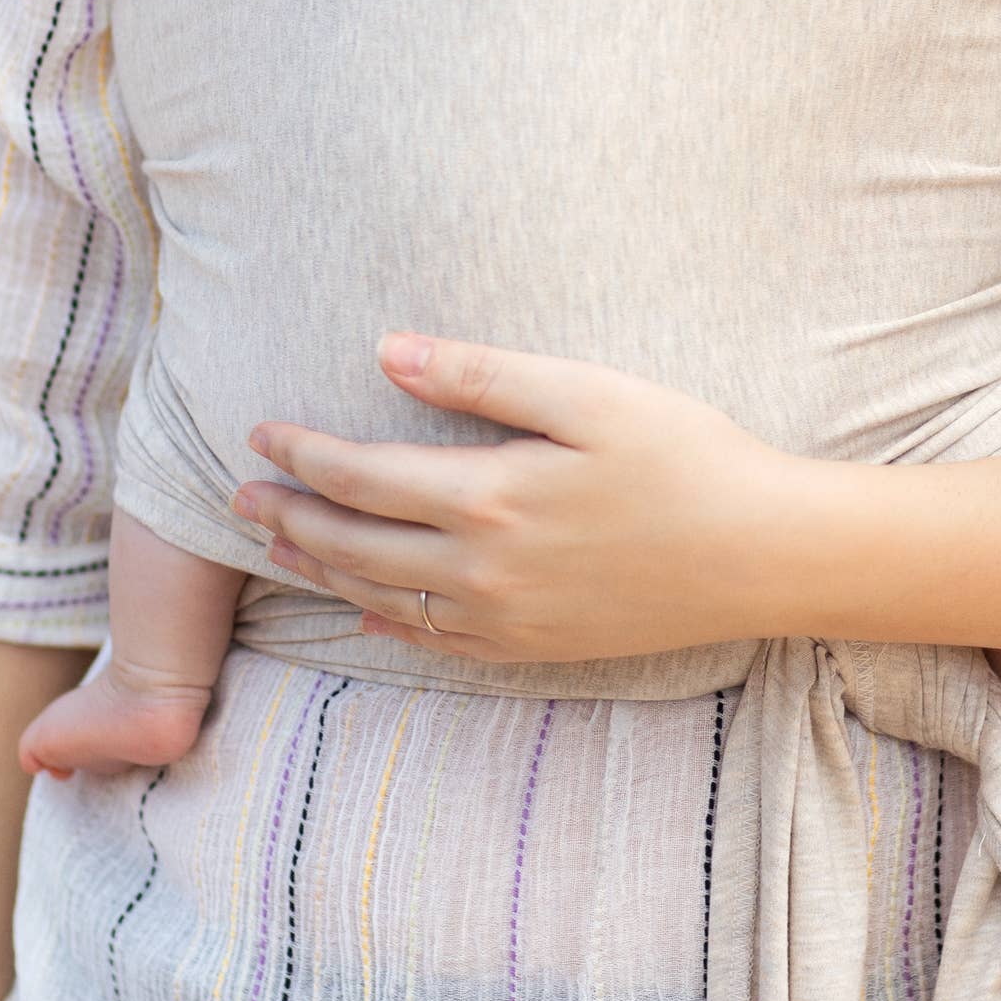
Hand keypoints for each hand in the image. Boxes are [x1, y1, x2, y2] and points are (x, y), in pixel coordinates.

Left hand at [232, 335, 805, 661]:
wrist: (762, 554)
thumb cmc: (685, 456)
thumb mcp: (587, 393)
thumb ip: (482, 375)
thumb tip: (387, 353)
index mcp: (487, 497)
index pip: (358, 478)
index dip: (299, 456)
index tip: (258, 433)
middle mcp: (480, 570)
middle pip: (352, 547)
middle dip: (288, 521)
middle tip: (238, 500)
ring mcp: (505, 619)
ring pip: (381, 601)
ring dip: (321, 572)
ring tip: (279, 549)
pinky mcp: (535, 647)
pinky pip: (435, 643)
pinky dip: (385, 625)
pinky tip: (365, 615)